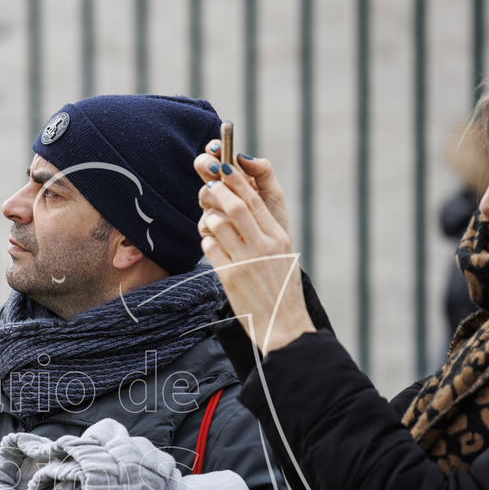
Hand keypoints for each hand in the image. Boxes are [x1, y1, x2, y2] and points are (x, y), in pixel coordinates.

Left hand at [193, 145, 314, 354]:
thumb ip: (265, 228)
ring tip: (210, 222)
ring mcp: (247, 261)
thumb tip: (242, 199)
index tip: (222, 164)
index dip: (235, 178)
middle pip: (235, 205)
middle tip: (206, 185)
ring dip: (207, 217)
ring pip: (217, 224)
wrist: (283, 325)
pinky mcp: (230, 278)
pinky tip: (210, 243)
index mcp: (279, 236)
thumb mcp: (282, 252)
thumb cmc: (280, 286)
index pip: (255, 198)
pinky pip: (209, 247)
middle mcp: (265, 245)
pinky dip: (205, 240)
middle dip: (216, 189)